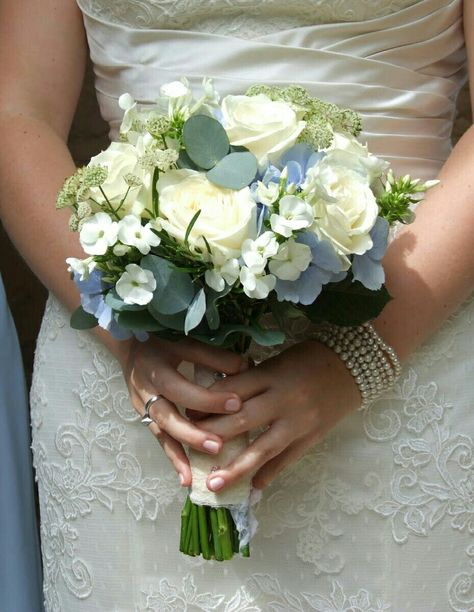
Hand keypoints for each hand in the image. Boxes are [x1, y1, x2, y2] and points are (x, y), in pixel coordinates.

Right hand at [117, 336, 245, 486]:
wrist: (130, 345)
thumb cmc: (163, 341)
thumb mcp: (186, 341)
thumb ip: (215, 355)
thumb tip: (246, 367)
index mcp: (156, 368)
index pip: (183, 388)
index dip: (208, 398)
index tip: (237, 403)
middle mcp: (146, 390)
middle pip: (167, 416)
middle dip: (192, 433)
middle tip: (218, 446)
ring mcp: (142, 406)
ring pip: (161, 433)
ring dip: (180, 452)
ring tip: (196, 474)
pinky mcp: (144, 417)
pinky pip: (160, 439)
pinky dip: (173, 458)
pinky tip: (186, 478)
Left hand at [196, 340, 360, 490]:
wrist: (354, 365)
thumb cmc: (309, 358)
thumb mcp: (276, 361)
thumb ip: (251, 380)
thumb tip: (220, 400)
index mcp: (271, 375)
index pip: (230, 392)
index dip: (206, 404)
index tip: (187, 415)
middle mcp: (282, 400)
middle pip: (240, 421)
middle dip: (211, 437)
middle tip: (188, 449)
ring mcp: (298, 422)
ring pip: (262, 449)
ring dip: (235, 468)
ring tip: (213, 484)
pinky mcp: (312, 437)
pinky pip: (287, 459)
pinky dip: (269, 474)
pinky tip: (253, 487)